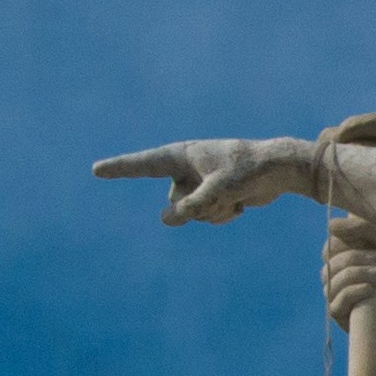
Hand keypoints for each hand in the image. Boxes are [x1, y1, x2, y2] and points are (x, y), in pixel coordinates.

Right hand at [93, 136, 312, 223]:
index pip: (144, 164)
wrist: (279, 170)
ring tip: (236, 195)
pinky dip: (224, 215)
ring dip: (214, 212)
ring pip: (192, 215)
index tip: (96, 170)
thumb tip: (166, 219)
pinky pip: (207, 218)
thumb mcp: (220, 189)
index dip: (120, 169)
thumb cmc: (249, 170)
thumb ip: (193, 206)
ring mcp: (198, 184)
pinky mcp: (211, 196)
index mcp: (182, 156)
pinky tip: (241, 202)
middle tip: (225, 193)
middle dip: (199, 208)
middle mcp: (186, 170)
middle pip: (176, 204)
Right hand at [324, 221, 375, 330]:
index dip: (341, 240)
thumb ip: (366, 226)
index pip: (331, 247)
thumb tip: (330, 225)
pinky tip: (370, 290)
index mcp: (356, 261)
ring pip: (329, 281)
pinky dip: (351, 292)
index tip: (365, 241)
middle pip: (328, 262)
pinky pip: (334, 304)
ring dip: (354, 273)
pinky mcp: (348, 321)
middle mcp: (348, 280)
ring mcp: (347, 301)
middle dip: (352, 257)